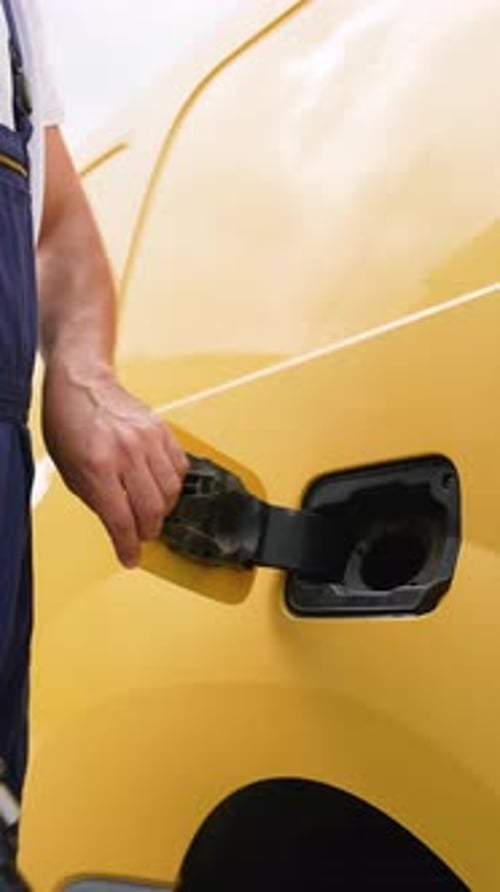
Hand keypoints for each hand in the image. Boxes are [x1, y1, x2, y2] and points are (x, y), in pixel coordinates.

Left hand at [42, 361, 188, 567]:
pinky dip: (174, 485)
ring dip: (162, 510)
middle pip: (151, 510)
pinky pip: (180, 468)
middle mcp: (126, 452)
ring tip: (150, 511)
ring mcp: (148, 439)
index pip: (122, 520)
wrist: (82, 382)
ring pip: (171, 492)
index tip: (131, 557)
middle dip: (147, 531)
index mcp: (98, 465)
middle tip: (141, 536)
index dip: (128, 546)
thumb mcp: (69, 470)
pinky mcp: (163, 430)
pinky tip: (160, 486)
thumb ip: (97, 501)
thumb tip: (120, 528)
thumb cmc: (69, 423)